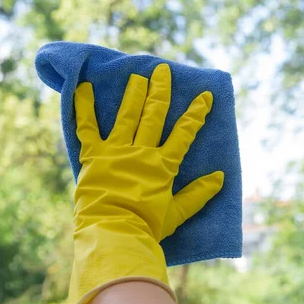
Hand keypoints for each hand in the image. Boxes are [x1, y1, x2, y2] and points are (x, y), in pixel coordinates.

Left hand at [75, 63, 223, 241]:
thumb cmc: (147, 226)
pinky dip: (84, 106)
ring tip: (138, 75)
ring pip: (127, 115)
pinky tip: (83, 87)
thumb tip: (220, 177)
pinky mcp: (93, 156)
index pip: (183, 133)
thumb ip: (199, 194)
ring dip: (134, 93)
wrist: (113, 233)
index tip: (205, 96)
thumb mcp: (177, 213)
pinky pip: (87, 127)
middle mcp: (141, 151)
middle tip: (163, 70)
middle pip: (153, 115)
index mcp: (163, 165)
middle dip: (160, 91)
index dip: (196, 113)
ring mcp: (116, 151)